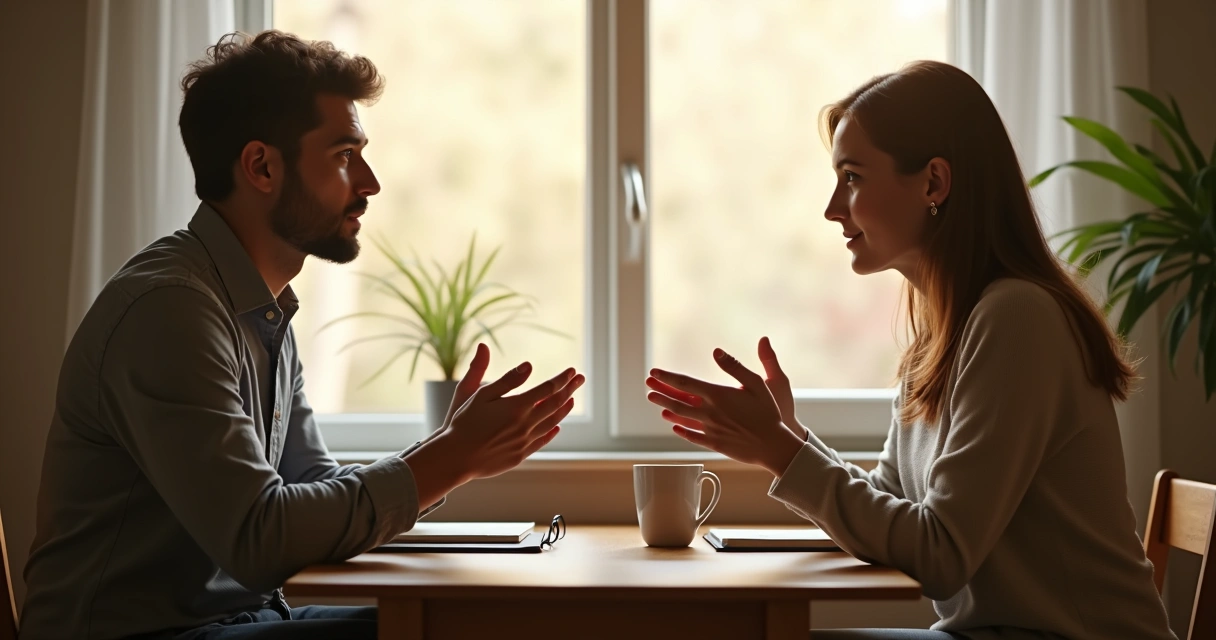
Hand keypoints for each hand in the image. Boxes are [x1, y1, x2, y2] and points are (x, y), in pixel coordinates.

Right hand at [406, 349, 582, 507]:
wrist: (456, 457)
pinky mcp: (520, 455)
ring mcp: (525, 441)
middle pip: (555, 404)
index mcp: (517, 407)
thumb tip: (528, 366)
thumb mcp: (481, 395)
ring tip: (571, 400)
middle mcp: (525, 424)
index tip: (572, 370)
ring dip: (564, 409)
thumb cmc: (465, 422)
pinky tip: (556, 427)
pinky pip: (542, 441)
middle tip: (580, 379)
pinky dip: (552, 431)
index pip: (547, 389)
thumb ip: (507, 381)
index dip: (561, 378)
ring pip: (552, 423)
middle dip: (569, 389)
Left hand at [646, 348, 804, 476]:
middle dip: (661, 391)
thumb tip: (716, 351)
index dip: (667, 377)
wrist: (773, 445)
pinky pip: (692, 436)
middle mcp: (710, 412)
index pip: (685, 383)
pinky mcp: (713, 443)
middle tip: (648, 385)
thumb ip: (735, 367)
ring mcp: (710, 429)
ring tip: (654, 401)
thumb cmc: (768, 413)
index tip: (654, 372)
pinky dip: (680, 429)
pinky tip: (674, 425)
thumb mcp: (756, 384)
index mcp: (719, 395)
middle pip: (678, 400)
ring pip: (681, 417)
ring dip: (666, 408)